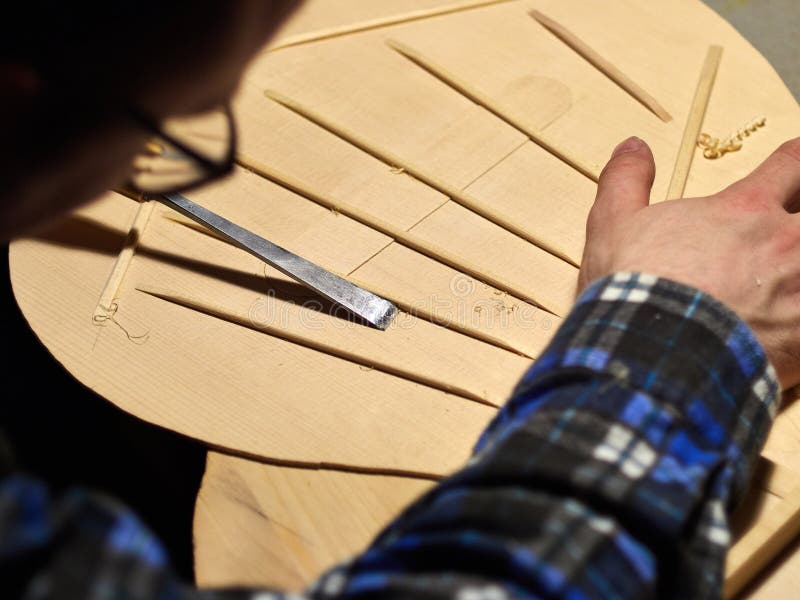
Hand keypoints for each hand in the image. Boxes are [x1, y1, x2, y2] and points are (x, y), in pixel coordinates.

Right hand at [579, 136, 799, 388]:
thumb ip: (627, 179)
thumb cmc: (635, 289)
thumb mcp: (612, 225)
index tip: (794, 169)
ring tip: (793, 284)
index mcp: (745, 210)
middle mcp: (786, 244)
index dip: (798, 162)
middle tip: (794, 225)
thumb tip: (633, 145)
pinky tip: (793, 331)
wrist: (650, 355)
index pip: (795, 163)